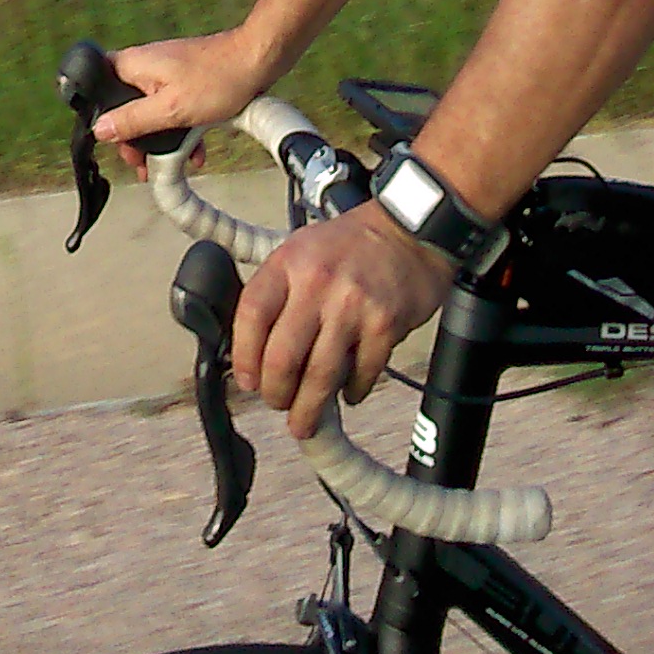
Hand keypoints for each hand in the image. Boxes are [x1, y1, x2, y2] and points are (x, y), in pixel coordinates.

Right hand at [96, 30, 269, 173]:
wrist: (257, 61)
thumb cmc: (217, 79)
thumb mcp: (170, 109)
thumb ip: (133, 121)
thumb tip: (100, 130)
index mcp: (133, 65)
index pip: (98, 90)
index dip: (103, 120)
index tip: (118, 144)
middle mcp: (144, 65)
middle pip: (123, 106)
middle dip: (136, 138)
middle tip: (144, 164)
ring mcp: (165, 72)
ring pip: (150, 111)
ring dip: (161, 139)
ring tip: (173, 163)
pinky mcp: (184, 79)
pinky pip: (172, 108)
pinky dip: (179, 129)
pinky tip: (195, 151)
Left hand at [234, 203, 452, 439]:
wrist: (409, 231)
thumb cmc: (351, 244)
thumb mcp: (301, 249)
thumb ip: (278, 291)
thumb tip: (256, 347)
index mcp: (289, 262)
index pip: (251, 314)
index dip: (243, 355)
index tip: (247, 379)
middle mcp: (317, 282)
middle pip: (282, 357)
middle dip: (275, 393)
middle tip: (277, 403)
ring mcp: (352, 305)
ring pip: (320, 375)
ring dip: (308, 408)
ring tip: (303, 422)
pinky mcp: (385, 325)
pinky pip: (361, 374)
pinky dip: (352, 391)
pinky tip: (349, 393)